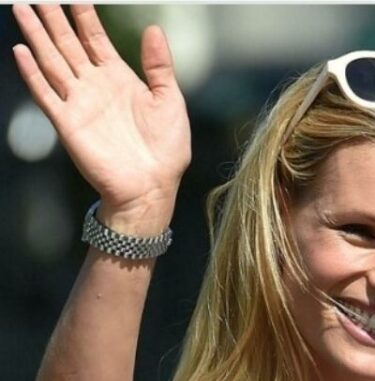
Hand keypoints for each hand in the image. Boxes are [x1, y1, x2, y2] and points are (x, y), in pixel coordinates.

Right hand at [11, 4, 190, 227]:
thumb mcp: (170, 100)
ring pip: (52, 61)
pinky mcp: (68, 122)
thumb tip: (154, 29)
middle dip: (53, 18)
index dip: (84, 15)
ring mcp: (79, 102)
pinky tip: (20, 51)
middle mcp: (95, 86)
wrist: (152, 186)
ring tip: (23, 10)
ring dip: (36, 36)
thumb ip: (159, 65)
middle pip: (67, 44)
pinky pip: (45, 93)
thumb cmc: (166, 148)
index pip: (95, 39)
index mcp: (119, 78)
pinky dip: (32, 73)